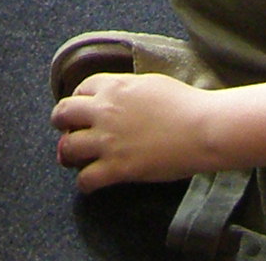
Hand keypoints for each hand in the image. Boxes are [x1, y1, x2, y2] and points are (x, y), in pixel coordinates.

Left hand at [52, 72, 217, 190]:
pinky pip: (85, 179)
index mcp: (114, 86)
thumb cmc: (184, 103)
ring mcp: (108, 140)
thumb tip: (120, 97)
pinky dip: (85, 183)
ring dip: (68, 154)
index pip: (79, 89)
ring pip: (67, 148)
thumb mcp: (151, 83)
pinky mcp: (117, 168)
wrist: (202, 128)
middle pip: (63, 114)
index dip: (79, 101)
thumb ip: (128, 89)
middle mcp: (104, 110)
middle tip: (70, 133)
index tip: (84, 111)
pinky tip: (92, 182)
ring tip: (76, 159)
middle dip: (62, 123)